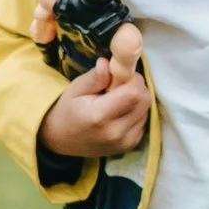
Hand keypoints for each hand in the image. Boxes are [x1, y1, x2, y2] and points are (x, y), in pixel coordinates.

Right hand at [39, 18, 150, 158]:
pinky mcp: (131, 146)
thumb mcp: (75, 89)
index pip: (134, 92)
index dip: (132, 78)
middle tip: (119, 85)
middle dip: (136, 87)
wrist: (62, 139)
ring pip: (146, 110)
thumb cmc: (68, 110)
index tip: (120, 75)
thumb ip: (95, 77)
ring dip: (136, 100)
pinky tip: (120, 112)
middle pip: (144, 100)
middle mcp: (115, 132)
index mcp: (99, 116)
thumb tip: (109, 63)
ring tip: (117, 100)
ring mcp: (125, 142)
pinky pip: (143, 121)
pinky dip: (136, 112)